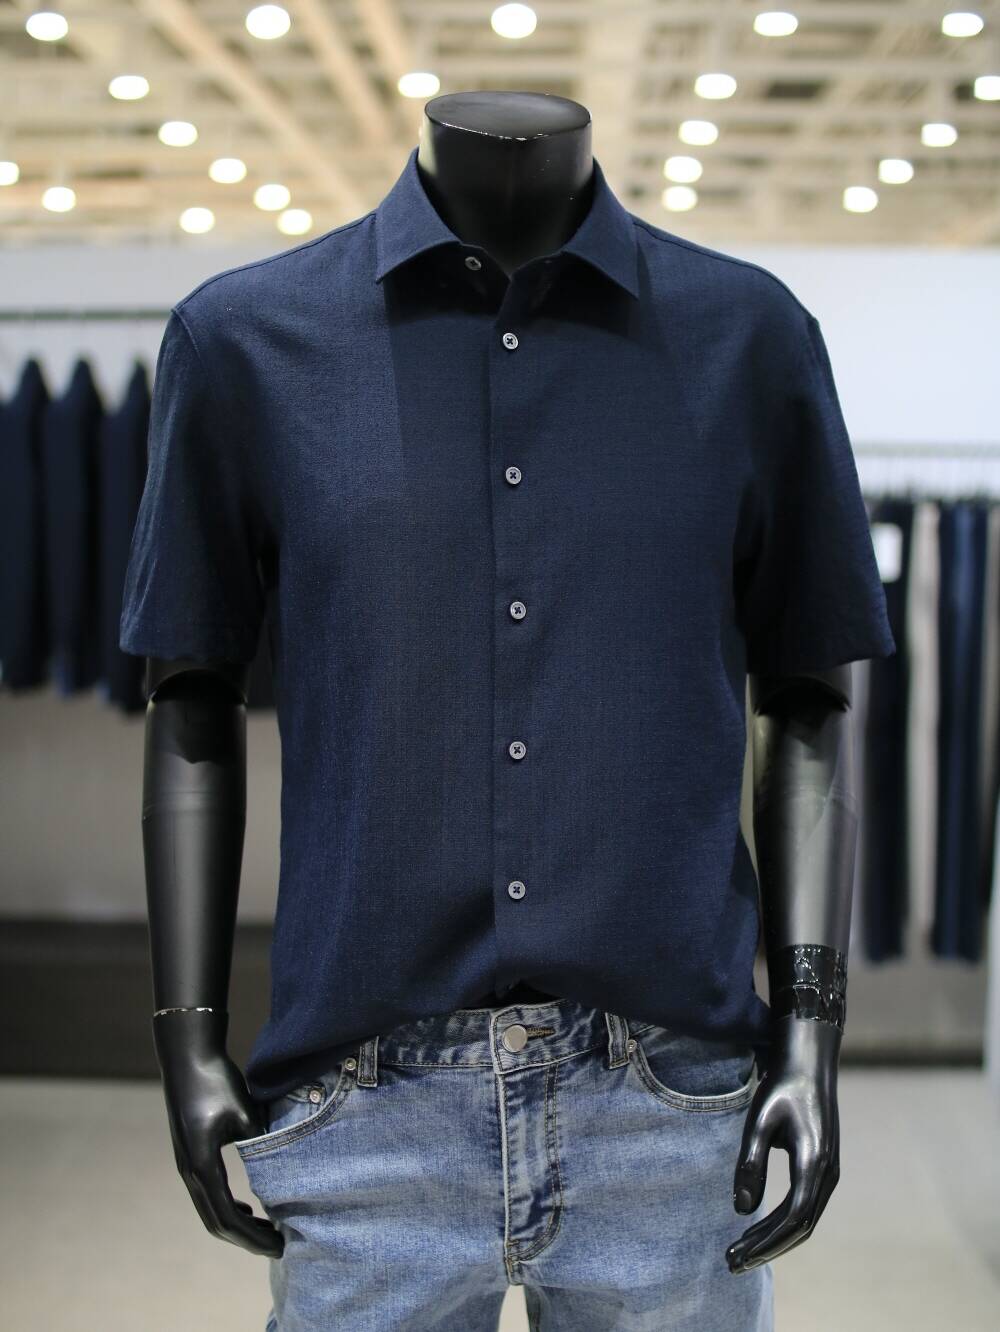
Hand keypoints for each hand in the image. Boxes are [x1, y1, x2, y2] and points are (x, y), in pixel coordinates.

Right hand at [153, 1008, 283, 1257]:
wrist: (188, 1057)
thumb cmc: (218, 1081)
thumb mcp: (245, 1113)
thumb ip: (259, 1145)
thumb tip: (278, 1172)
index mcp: (203, 1165)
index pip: (228, 1218)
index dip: (253, 1237)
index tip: (280, 1246)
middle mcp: (189, 1171)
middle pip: (216, 1223)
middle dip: (247, 1239)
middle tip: (279, 1246)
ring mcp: (186, 1165)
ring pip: (209, 1211)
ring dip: (236, 1226)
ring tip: (267, 1231)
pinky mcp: (189, 1155)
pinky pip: (207, 1194)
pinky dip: (227, 1208)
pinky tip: (248, 1207)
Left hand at [727, 1016, 840, 1272]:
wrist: (809, 1060)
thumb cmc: (781, 1086)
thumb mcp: (760, 1121)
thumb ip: (751, 1164)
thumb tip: (741, 1210)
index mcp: (814, 1163)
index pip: (791, 1219)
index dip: (764, 1242)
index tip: (735, 1255)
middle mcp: (827, 1174)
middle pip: (800, 1227)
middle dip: (767, 1248)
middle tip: (732, 1263)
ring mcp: (828, 1172)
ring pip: (804, 1220)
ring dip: (775, 1239)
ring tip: (742, 1251)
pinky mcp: (823, 1168)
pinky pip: (805, 1206)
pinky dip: (783, 1224)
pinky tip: (759, 1228)